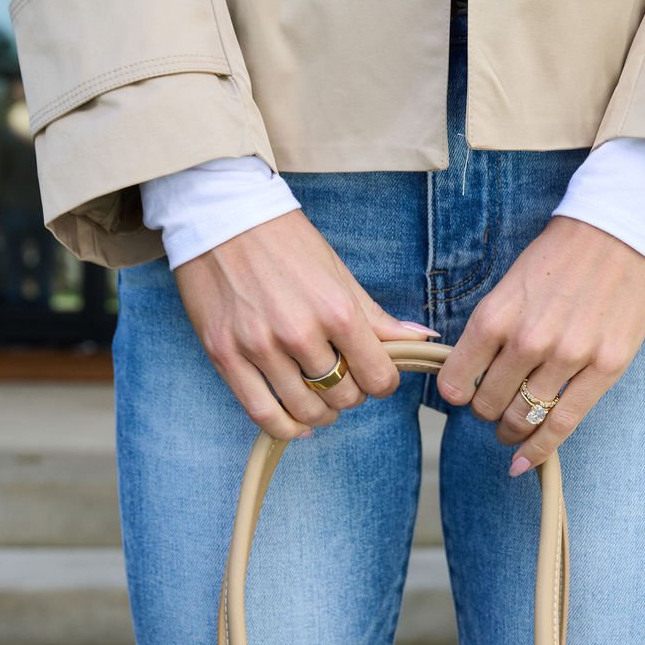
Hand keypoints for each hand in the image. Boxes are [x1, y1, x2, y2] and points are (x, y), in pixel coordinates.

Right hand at [174, 209, 439, 438]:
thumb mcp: (338, 275)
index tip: (374, 376)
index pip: (378, 377)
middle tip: (343, 380)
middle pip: (344, 396)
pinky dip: (286, 428)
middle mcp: (299, 332)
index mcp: (336, 310)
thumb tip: (422, 340)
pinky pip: (263, 414)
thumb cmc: (285, 242)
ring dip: (322, 412)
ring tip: (320, 400)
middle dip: (351, 394)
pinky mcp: (225, 355)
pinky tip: (297, 422)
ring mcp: (259, 347)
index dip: (382, 382)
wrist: (221, 216)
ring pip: (306, 410)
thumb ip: (377, 318)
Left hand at [434, 217, 644, 474]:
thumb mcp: (511, 283)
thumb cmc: (562, 254)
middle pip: (488, 405)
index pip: (457, 381)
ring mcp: (569, 356)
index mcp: (497, 315)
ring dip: (510, 430)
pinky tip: (524, 463)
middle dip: (485, 412)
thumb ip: (491, 329)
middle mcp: (528, 340)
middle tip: (494, 408)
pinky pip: (563, 424)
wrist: (623, 229)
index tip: (464, 393)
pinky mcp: (606, 368)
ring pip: (522, 419)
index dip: (457, 393)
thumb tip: (472, 374)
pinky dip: (539, 450)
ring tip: (511, 430)